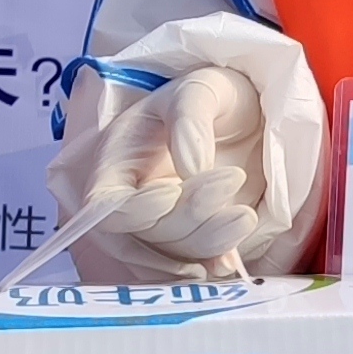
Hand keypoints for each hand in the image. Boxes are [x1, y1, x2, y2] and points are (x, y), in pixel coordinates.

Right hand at [79, 67, 266, 264]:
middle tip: (232, 177)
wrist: (250, 119)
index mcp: (118, 159)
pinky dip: (209, 266)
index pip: (103, 203)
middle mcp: (131, 198)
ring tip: (245, 214)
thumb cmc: (216, 97)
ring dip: (207, 243)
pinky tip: (230, 261)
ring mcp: (161, 224)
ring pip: (170, 254)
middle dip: (188, 215)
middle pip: (142, 233)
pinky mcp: (189, 240)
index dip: (132, 210)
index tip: (172, 191)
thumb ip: (190, 117)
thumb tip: (190, 168)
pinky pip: (190, 265)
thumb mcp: (203, 87)